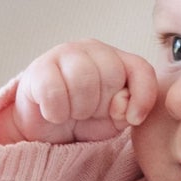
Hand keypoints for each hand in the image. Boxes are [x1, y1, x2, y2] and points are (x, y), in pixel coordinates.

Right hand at [0, 41, 159, 145]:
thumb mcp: (114, 121)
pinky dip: (55, 111)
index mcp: (116, 59)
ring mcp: (64, 53)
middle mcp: (92, 49)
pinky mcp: (38, 68)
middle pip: (111, 74)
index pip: (141, 69)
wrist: (43, 131)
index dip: (142, 96)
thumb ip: (128, 110)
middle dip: (101, 106)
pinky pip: (54, 92)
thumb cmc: (82, 121)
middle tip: (87, 114)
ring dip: (78, 109)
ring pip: (83, 80)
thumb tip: (123, 105)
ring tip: (70, 113)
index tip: (133, 119)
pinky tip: (53, 112)